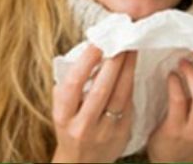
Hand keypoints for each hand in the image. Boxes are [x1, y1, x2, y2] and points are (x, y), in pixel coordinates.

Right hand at [51, 46, 137, 162]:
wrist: (81, 162)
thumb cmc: (69, 128)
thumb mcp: (60, 109)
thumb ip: (69, 87)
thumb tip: (88, 55)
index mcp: (63, 116)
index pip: (75, 84)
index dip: (87, 62)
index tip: (97, 43)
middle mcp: (83, 126)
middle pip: (101, 89)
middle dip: (113, 62)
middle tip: (121, 40)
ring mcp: (105, 132)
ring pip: (120, 96)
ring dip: (127, 70)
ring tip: (131, 51)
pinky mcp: (122, 135)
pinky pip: (129, 106)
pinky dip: (130, 86)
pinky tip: (132, 71)